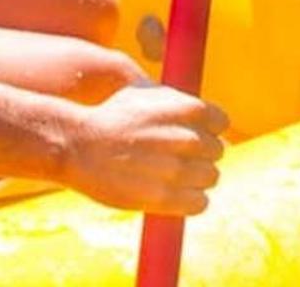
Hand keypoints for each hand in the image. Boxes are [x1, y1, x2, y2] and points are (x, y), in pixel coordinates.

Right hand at [61, 85, 229, 215]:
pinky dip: (192, 201)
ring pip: (211, 178)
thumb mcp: (147, 96)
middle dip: (200, 155)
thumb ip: (179, 104)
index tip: (191, 137)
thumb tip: (207, 116)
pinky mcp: (164, 197)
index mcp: (188, 108)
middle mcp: (188, 138)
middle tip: (176, 159)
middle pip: (217, 152)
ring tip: (172, 178)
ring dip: (196, 179)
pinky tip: (176, 196)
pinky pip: (199, 203)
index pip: (222, 123)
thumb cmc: (111, 117)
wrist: (77, 144)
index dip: (208, 130)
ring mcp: (177, 169)